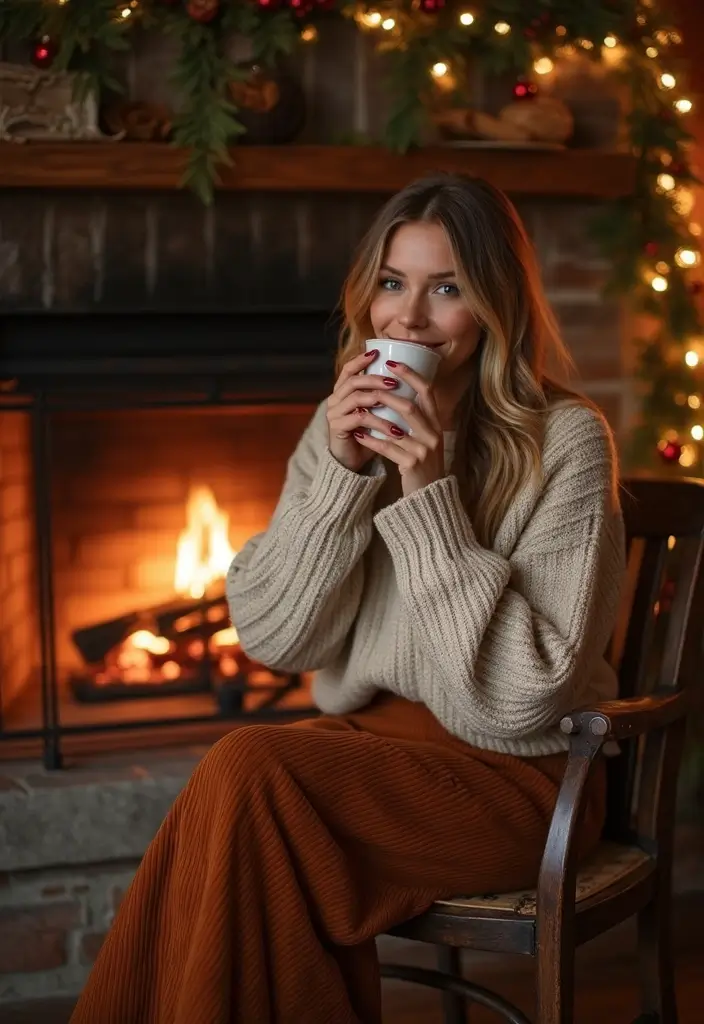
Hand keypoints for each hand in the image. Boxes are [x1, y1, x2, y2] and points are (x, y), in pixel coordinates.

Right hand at [326, 349, 400, 471]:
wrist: (352, 462)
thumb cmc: (367, 435)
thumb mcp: (376, 413)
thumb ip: (383, 397)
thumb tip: (409, 380)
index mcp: (343, 393)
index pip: (348, 370)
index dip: (361, 360)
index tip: (377, 352)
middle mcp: (335, 400)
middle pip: (353, 381)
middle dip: (375, 379)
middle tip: (394, 382)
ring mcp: (334, 414)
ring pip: (356, 398)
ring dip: (379, 398)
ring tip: (397, 402)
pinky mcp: (338, 428)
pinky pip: (359, 419)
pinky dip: (378, 421)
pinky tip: (392, 427)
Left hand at [352, 361, 443, 495]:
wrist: (429, 496)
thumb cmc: (422, 464)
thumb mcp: (425, 439)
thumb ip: (415, 421)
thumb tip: (395, 396)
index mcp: (436, 424)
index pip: (427, 393)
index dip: (411, 375)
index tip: (392, 362)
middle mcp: (433, 435)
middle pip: (410, 407)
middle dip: (388, 393)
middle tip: (370, 384)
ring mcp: (424, 450)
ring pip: (396, 427)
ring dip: (375, 416)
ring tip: (359, 407)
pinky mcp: (412, 464)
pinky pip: (387, 448)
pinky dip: (371, 440)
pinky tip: (358, 435)